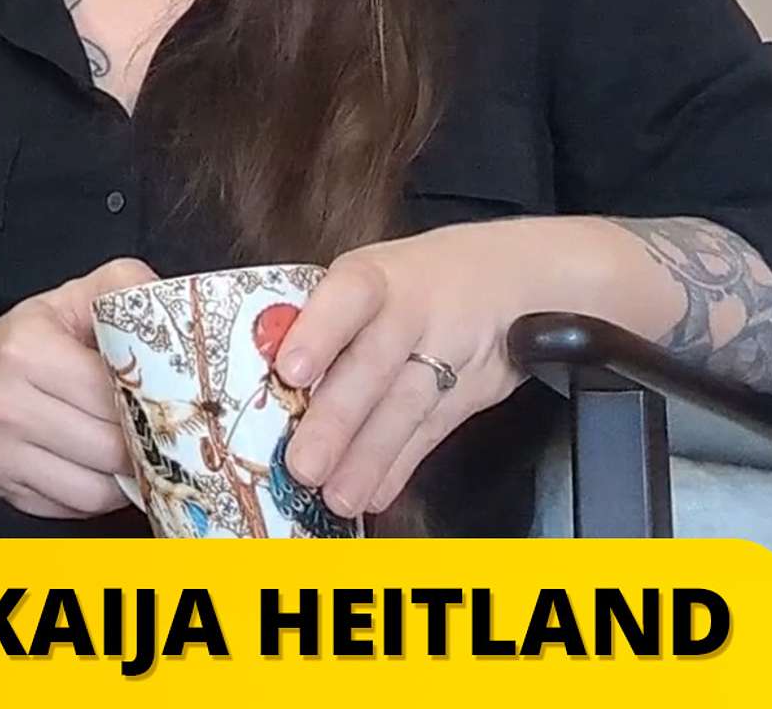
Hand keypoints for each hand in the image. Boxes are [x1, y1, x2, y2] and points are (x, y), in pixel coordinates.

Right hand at [0, 256, 158, 518]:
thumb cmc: (30, 336)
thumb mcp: (73, 296)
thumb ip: (125, 288)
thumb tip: (177, 310)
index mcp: (27, 350)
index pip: (112, 393)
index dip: (152, 399)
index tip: (175, 400)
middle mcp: (8, 405)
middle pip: (109, 447)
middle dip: (146, 443)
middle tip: (168, 431)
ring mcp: (3, 455)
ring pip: (96, 489)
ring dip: (127, 477)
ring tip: (140, 452)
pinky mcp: (6, 490)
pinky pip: (75, 508)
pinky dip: (101, 494)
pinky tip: (107, 468)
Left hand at [273, 221, 557, 517]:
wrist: (513, 275)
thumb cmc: (409, 280)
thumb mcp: (368, 275)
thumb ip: (320, 317)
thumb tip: (258, 370)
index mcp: (373, 276)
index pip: (348, 296)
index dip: (320, 330)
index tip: (290, 370)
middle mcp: (412, 311)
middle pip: (376, 363)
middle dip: (339, 417)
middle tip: (304, 465)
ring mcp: (447, 351)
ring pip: (407, 405)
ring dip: (370, 455)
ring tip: (337, 496)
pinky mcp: (470, 391)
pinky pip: (433, 431)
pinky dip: (402, 465)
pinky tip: (375, 493)